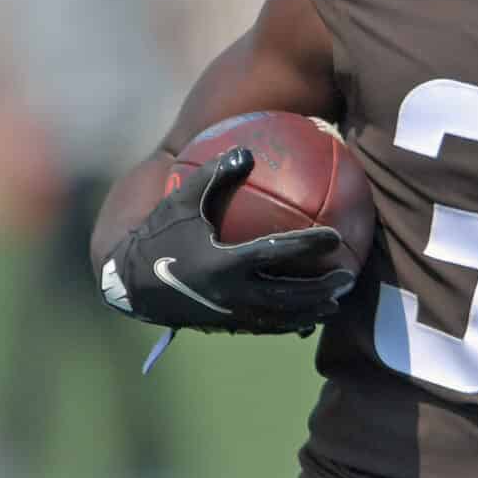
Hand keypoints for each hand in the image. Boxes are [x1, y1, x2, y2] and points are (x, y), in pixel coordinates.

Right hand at [99, 147, 354, 335]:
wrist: (130, 284)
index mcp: (223, 262)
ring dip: (310, 311)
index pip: (277, 253)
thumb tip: (246, 151)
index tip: (336, 238)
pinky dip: (287, 322)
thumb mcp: (182, 201)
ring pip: (280, 317)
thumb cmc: (158, 236)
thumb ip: (215, 176)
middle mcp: (231, 293)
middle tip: (348, 278)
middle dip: (321, 289)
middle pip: (289, 295)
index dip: (309, 246)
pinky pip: (264, 326)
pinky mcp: (224, 325)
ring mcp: (229, 314)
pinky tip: (304, 316)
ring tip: (335, 304)